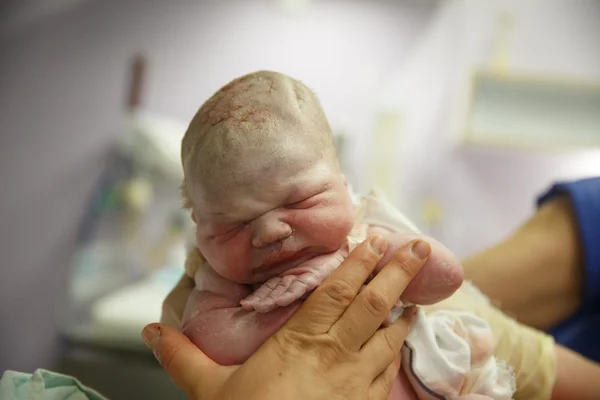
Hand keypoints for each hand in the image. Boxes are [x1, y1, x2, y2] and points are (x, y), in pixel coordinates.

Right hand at [142, 236, 430, 399]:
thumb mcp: (209, 391)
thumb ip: (182, 357)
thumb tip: (151, 331)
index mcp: (300, 342)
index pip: (336, 292)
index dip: (358, 263)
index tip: (375, 239)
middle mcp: (335, 355)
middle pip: (373, 305)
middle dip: (398, 273)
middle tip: (422, 248)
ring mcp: (356, 382)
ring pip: (388, 336)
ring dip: (404, 309)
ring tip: (418, 291)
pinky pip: (389, 370)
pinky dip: (398, 348)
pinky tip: (402, 339)